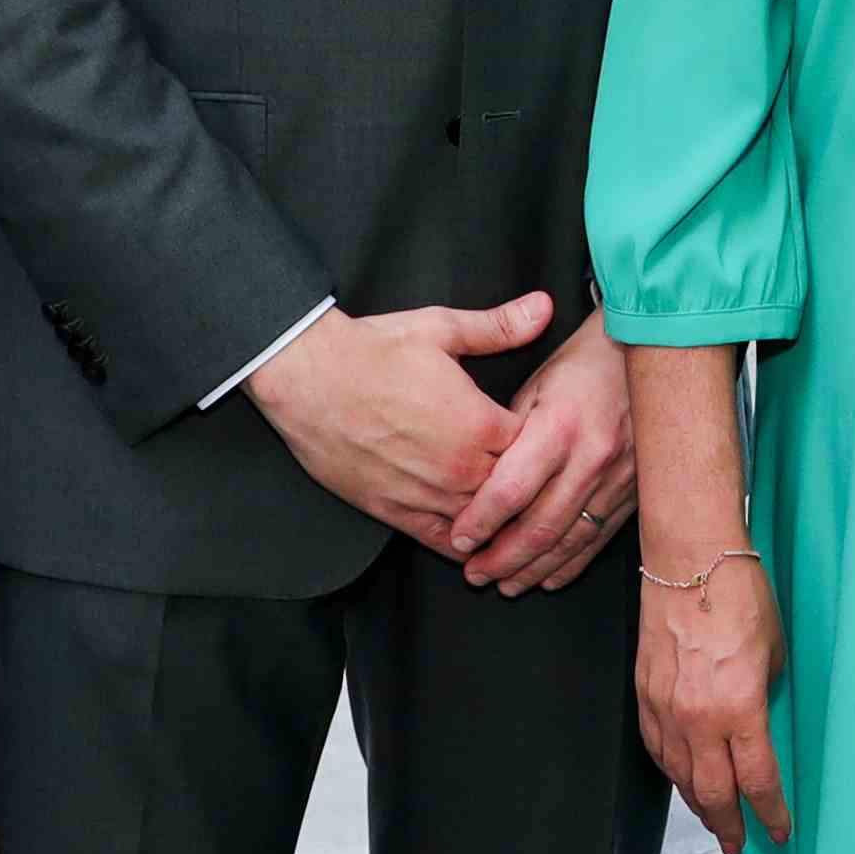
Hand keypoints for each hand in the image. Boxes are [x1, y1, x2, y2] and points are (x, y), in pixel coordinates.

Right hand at [244, 292, 550, 554]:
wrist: (307, 377)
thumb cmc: (372, 351)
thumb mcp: (441, 329)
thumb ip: (498, 326)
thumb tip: (544, 307)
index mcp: (479, 422)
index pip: (536, 447)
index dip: (544, 443)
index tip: (547, 438)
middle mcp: (459, 466)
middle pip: (515, 491)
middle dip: (527, 485)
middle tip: (540, 485)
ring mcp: (427, 494)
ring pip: (484, 522)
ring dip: (500, 520)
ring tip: (517, 520)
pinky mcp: (395, 512)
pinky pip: (443, 542)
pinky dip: (464, 546)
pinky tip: (477, 545)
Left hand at [446, 308, 636, 595]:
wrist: (653, 353)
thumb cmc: (586, 363)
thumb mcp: (538, 383)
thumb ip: (509, 434)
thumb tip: (479, 481)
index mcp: (560, 427)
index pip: (511, 490)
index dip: (480, 521)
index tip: (458, 540)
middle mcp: (592, 458)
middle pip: (540, 526)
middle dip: (502, 558)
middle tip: (473, 573)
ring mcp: (618, 479)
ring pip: (570, 541)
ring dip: (532, 569)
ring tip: (504, 583)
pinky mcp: (634, 491)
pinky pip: (598, 538)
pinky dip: (570, 564)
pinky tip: (547, 577)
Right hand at [637, 550, 789, 853]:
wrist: (689, 557)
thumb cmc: (740, 595)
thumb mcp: (774, 651)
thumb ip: (765, 695)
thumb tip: (758, 720)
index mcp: (740, 709)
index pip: (756, 781)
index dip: (770, 815)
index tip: (779, 834)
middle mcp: (698, 718)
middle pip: (712, 793)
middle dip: (727, 825)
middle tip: (736, 844)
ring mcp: (665, 708)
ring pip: (679, 776)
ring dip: (697, 803)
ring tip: (712, 818)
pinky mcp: (644, 693)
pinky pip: (655, 748)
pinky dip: (670, 771)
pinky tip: (680, 778)